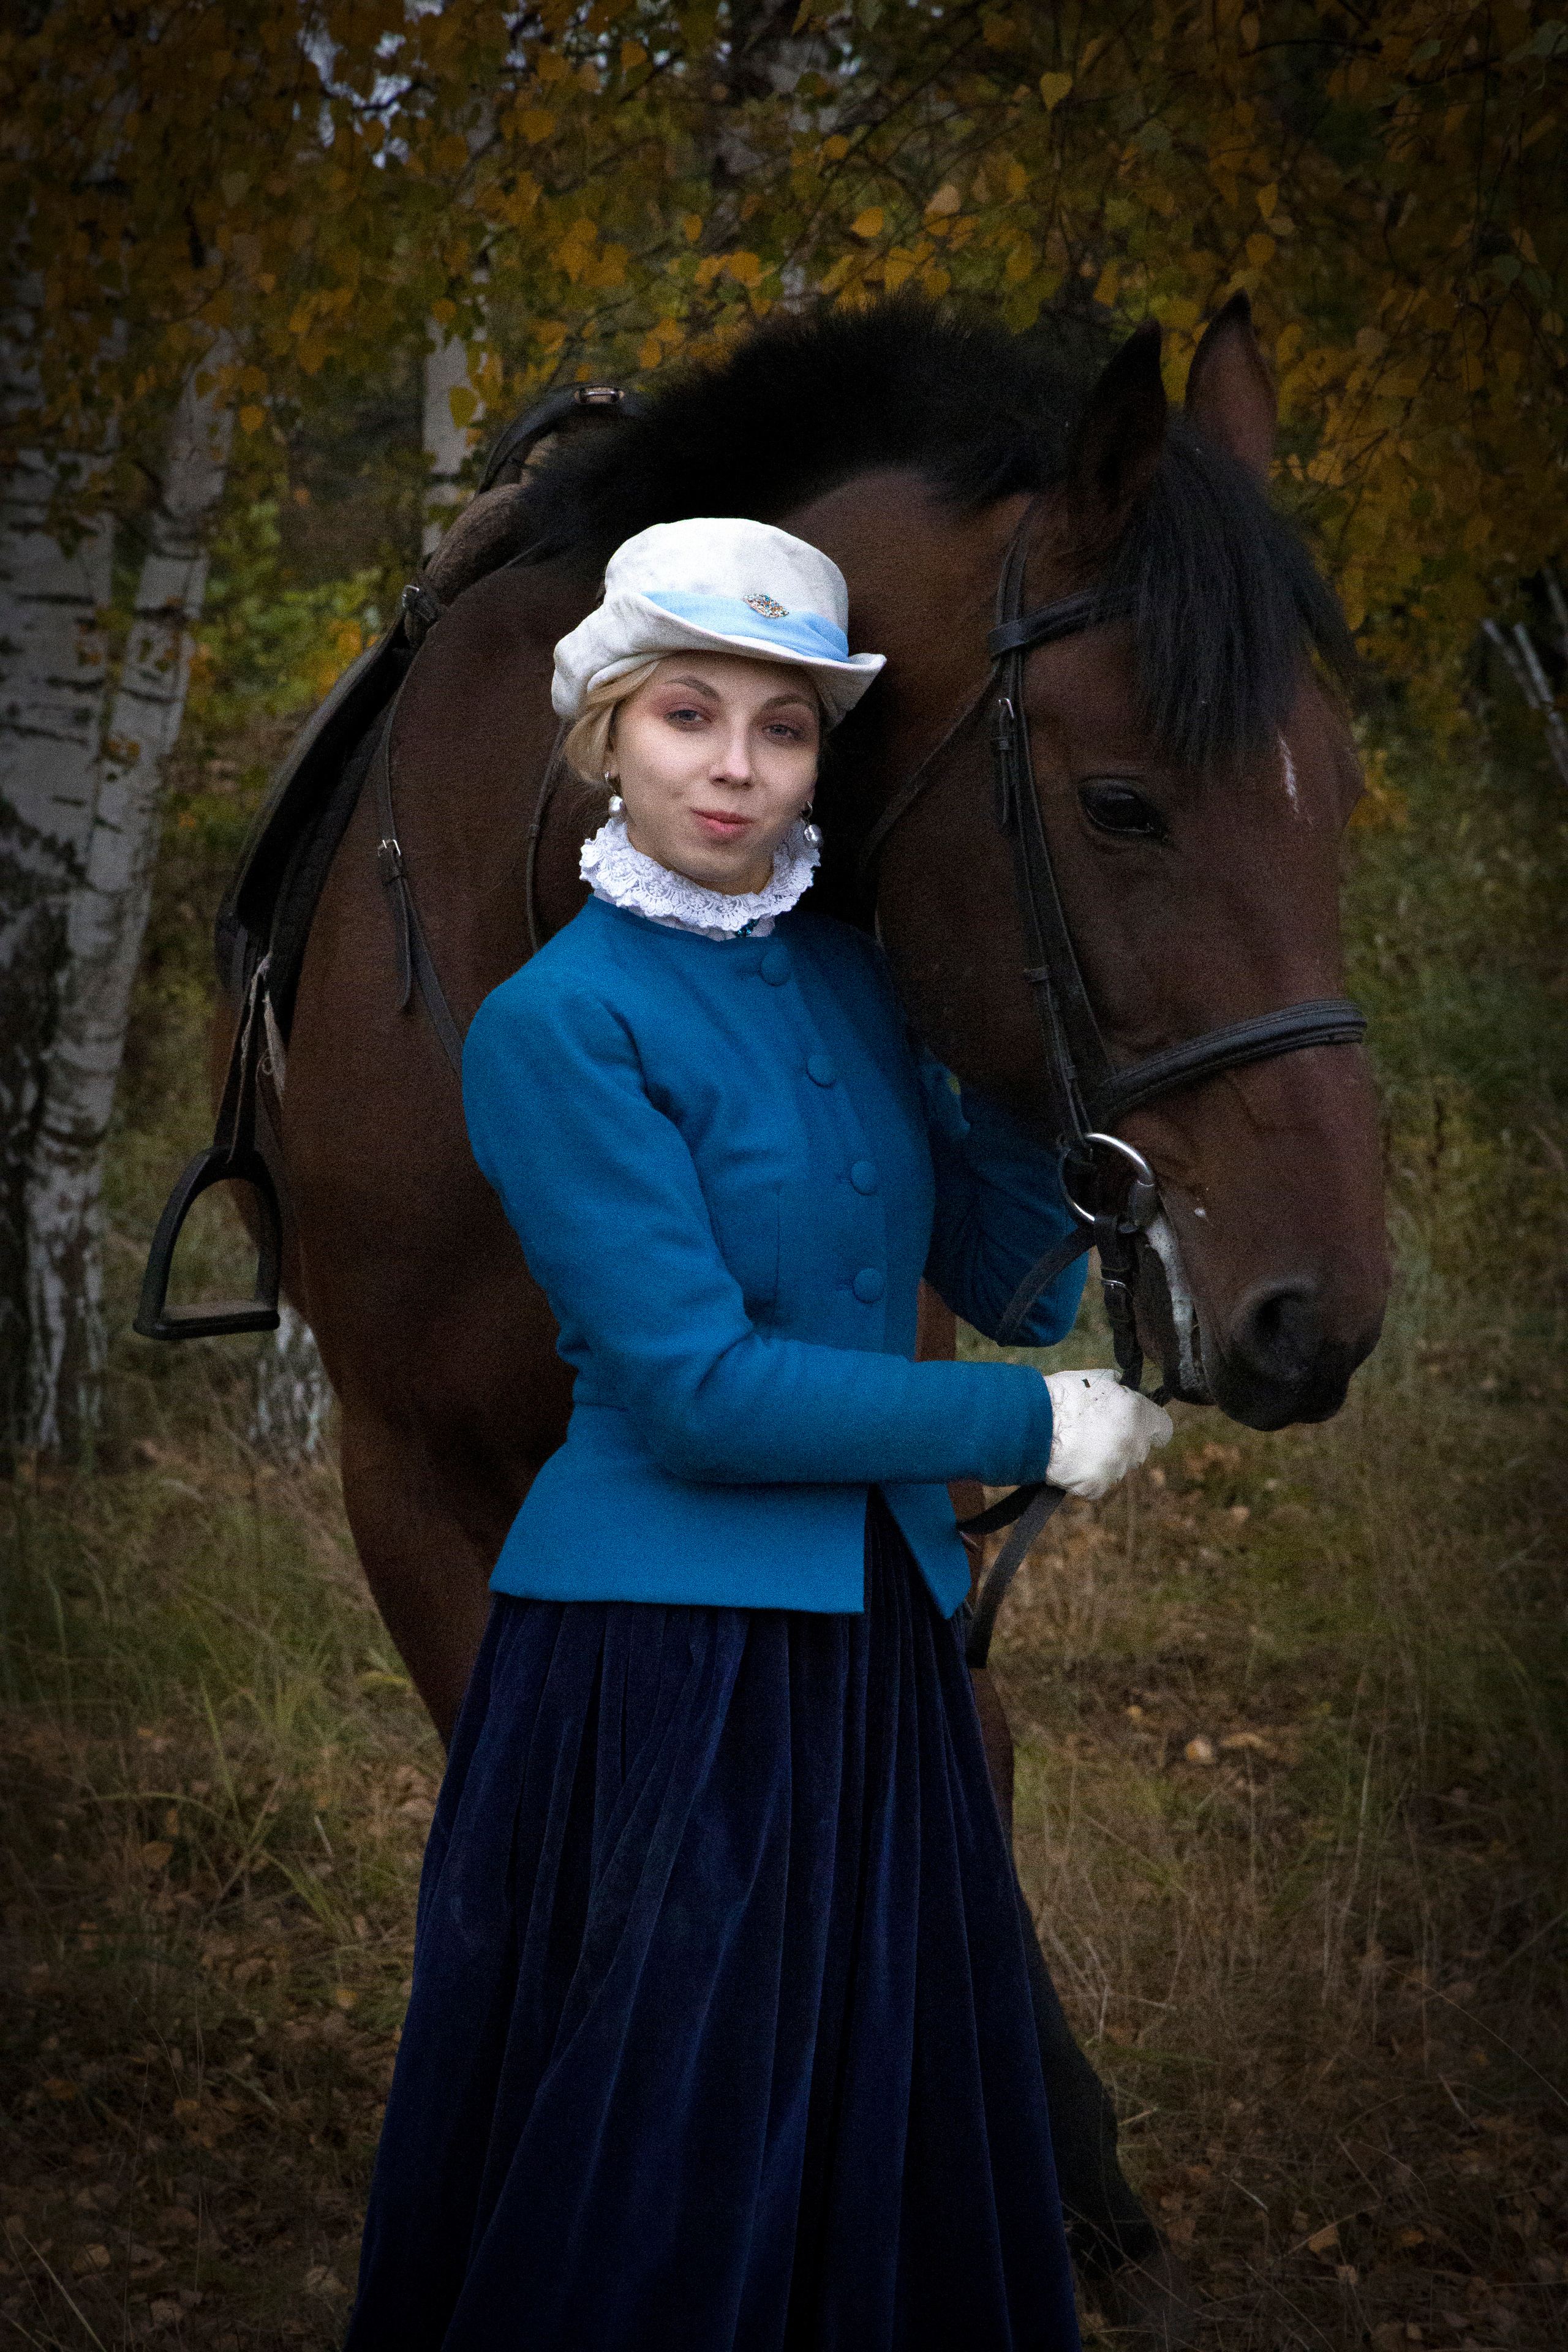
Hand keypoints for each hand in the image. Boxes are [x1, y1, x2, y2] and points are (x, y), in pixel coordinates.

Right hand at [1043, 1369, 1172, 1500]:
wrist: (1033, 1423)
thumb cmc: (1063, 1397)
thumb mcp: (1098, 1380)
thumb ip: (1122, 1390)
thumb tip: (1130, 1391)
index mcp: (1137, 1415)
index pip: (1163, 1428)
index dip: (1150, 1426)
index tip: (1140, 1426)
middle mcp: (1132, 1443)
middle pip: (1138, 1448)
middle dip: (1123, 1441)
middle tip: (1097, 1432)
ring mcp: (1115, 1467)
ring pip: (1118, 1466)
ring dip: (1105, 1459)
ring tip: (1079, 1445)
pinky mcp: (1096, 1486)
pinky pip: (1099, 1484)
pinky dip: (1088, 1476)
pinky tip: (1072, 1461)